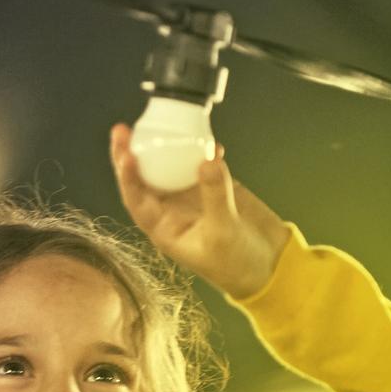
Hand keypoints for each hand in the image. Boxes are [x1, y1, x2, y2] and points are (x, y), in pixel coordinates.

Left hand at [110, 123, 288, 299]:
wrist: (269, 266)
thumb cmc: (238, 265)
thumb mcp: (223, 233)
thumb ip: (215, 197)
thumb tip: (206, 162)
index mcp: (164, 229)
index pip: (137, 200)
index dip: (127, 178)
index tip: (125, 155)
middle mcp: (172, 211)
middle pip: (145, 179)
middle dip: (131, 156)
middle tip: (122, 131)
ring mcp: (192, 197)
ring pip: (171, 167)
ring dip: (165, 148)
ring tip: (158, 125)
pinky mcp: (214, 188)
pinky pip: (202, 164)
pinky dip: (203, 150)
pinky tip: (208, 140)